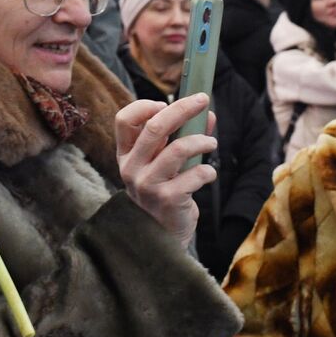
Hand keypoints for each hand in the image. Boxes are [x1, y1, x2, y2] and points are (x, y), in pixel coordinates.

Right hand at [115, 94, 217, 246]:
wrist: (162, 236)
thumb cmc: (163, 193)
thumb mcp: (166, 163)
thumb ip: (182, 136)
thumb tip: (207, 113)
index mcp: (126, 155)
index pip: (124, 120)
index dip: (145, 106)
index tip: (166, 104)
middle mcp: (131, 168)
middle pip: (154, 126)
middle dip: (182, 108)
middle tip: (202, 100)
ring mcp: (147, 185)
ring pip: (178, 149)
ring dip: (201, 141)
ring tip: (211, 143)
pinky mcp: (167, 199)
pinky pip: (194, 175)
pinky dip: (207, 171)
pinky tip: (208, 174)